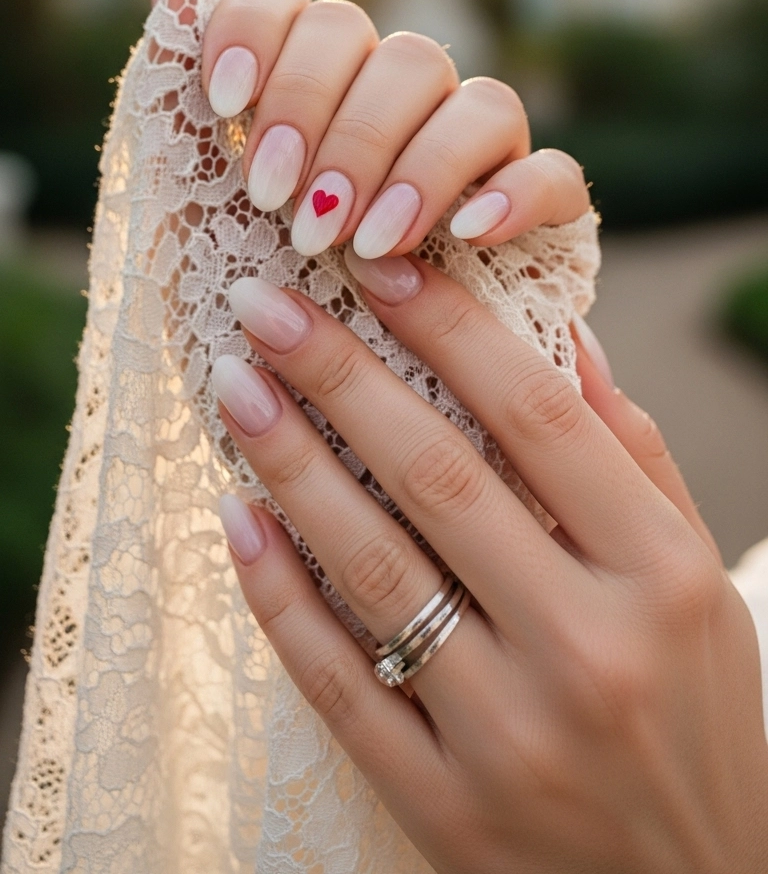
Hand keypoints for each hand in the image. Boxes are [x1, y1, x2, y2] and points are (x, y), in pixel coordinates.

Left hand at [151, 0, 589, 257]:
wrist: (334, 390)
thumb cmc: (258, 287)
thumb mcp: (192, 203)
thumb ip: (180, 85)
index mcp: (317, 79)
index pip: (297, 4)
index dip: (260, 35)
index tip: (223, 103)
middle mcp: (404, 96)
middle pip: (396, 52)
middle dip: (335, 126)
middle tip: (284, 206)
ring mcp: (482, 147)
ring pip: (483, 101)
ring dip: (417, 166)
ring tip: (364, 242)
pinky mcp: (543, 206)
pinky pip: (558, 175)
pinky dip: (515, 196)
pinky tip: (464, 236)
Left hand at [214, 259, 767, 873]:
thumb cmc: (699, 719)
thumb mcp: (698, 583)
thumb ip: (633, 458)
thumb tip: (563, 336)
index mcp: (660, 577)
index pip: (539, 418)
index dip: (451, 328)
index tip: (380, 267)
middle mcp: (588, 650)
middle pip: (439, 477)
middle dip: (339, 374)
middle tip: (265, 305)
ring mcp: (510, 737)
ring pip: (375, 569)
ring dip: (291, 465)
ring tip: (236, 388)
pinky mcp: (445, 808)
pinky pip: (341, 684)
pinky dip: (280, 596)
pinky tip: (239, 518)